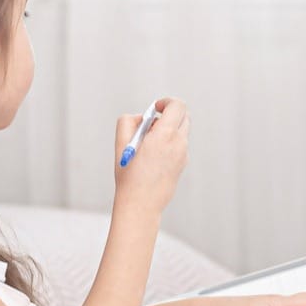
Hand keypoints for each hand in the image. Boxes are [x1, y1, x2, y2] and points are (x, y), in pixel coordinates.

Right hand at [113, 97, 188, 218]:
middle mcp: (179, 143)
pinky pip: (179, 145)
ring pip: (181, 131)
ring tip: (149, 144)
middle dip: (169, 115)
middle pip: (184, 116)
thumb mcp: (121, 143)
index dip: (166, 102)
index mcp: (166, 134)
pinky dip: (169, 144)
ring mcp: (183, 155)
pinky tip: (153, 158)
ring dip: (168, 130)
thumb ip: (129, 121)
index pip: (177, 106)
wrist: (141, 204)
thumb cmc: (129, 175)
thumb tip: (144, 118)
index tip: (156, 108)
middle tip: (152, 124)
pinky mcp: (183, 164)